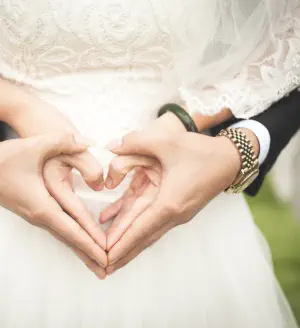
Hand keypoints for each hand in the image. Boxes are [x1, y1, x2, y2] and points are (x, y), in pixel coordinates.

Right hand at [0, 133, 106, 278]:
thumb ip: (62, 141)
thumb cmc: (3, 159)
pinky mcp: (36, 211)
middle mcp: (40, 216)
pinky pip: (59, 230)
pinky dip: (73, 239)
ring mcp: (37, 216)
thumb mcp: (33, 146)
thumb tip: (89, 141)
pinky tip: (80, 242)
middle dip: (89, 255)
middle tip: (108, 271)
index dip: (91, 243)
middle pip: (70, 240)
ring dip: (82, 250)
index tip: (106, 257)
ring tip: (97, 264)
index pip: (73, 229)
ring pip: (65, 237)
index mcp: (43, 205)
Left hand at [102, 113, 241, 273]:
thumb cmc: (200, 151)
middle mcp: (174, 214)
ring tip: (114, 257)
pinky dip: (140, 230)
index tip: (105, 259)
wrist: (229, 160)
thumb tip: (110, 146)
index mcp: (169, 202)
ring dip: (131, 245)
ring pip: (149, 233)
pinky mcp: (179, 209)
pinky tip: (127, 229)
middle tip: (103, 268)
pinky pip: (155, 223)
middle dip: (123, 253)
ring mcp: (178, 214)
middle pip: (143, 238)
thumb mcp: (167, 141)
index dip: (120, 245)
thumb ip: (135, 142)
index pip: (139, 230)